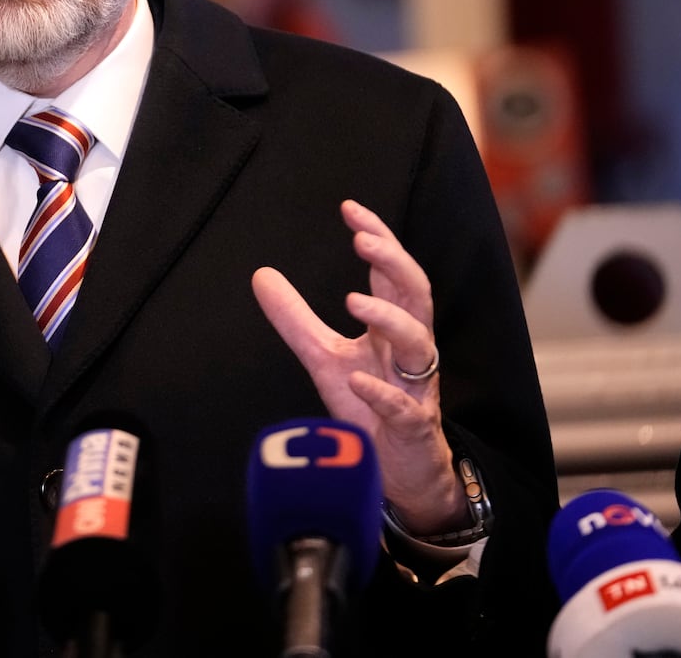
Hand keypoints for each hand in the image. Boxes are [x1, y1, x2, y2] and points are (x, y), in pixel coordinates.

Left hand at [252, 199, 464, 533]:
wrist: (399, 472)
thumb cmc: (368, 406)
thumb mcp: (323, 356)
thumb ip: (296, 318)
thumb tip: (261, 274)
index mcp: (393, 329)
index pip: (391, 275)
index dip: (379, 239)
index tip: (350, 209)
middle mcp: (410, 351)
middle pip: (416, 296)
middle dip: (393, 264)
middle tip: (362, 241)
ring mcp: (415, 388)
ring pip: (419, 344)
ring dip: (389, 320)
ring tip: (354, 301)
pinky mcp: (412, 428)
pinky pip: (404, 407)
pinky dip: (382, 394)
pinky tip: (357, 381)